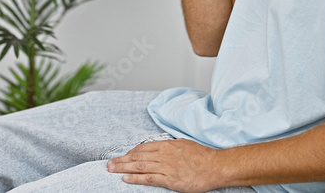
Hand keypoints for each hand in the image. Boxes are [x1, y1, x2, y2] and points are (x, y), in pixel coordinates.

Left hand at [107, 138, 222, 192]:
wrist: (215, 166)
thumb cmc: (202, 156)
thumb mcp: (184, 144)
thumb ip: (170, 146)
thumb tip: (160, 147)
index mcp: (167, 145)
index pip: (143, 148)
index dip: (130, 153)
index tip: (123, 156)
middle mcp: (164, 155)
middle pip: (138, 157)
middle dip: (122, 160)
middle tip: (109, 164)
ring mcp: (166, 167)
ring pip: (140, 167)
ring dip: (123, 168)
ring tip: (112, 170)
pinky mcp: (170, 180)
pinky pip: (149, 178)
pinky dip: (136, 178)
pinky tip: (126, 178)